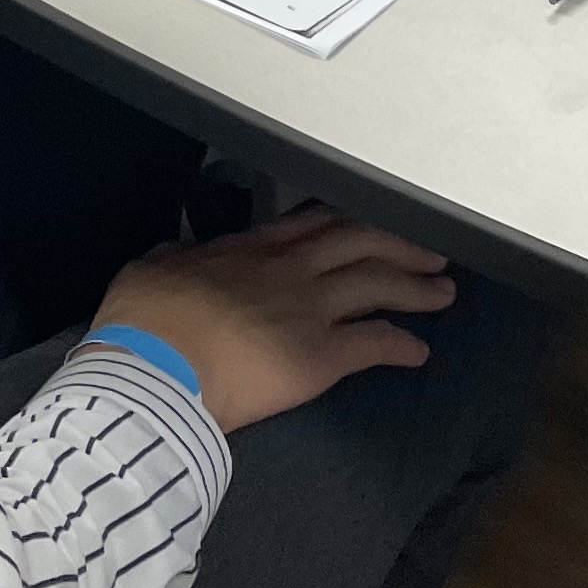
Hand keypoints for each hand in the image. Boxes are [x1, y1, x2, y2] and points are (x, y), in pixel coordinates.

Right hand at [94, 206, 454, 432]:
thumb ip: (175, 257)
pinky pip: (374, 344)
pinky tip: (419, 351)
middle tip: (432, 251)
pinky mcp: (320, 357)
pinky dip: (401, 345)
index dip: (349, 220)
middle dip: (401, 244)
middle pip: (361, 242)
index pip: (313, 222)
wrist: (154, 367)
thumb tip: (176, 254)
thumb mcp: (151, 269)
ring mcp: (310, 309)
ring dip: (415, 287)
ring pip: (377, 285)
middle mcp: (290, 269)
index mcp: (251, 247)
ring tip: (444, 292)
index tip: (372, 220)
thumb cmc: (144, 321)